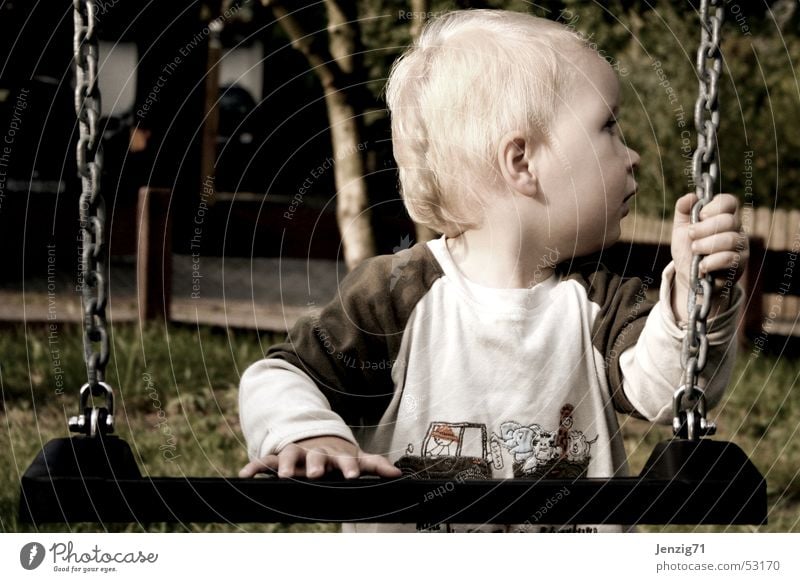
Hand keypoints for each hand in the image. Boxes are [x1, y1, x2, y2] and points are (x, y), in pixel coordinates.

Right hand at [238, 435, 401, 478]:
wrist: (313, 439)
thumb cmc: (337, 456)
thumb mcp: (356, 458)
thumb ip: (375, 465)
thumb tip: (398, 474)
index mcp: (335, 456)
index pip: (344, 461)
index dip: (349, 467)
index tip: (353, 476)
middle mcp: (315, 454)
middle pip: (315, 457)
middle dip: (315, 465)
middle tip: (316, 474)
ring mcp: (296, 454)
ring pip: (289, 456)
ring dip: (286, 465)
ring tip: (284, 476)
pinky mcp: (279, 458)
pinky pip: (265, 461)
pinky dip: (255, 466)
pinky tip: (245, 475)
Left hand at [671, 193, 748, 321]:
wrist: (688, 277)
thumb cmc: (687, 250)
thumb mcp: (680, 229)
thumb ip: (683, 210)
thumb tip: (690, 196)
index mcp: (722, 217)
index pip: (729, 202)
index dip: (716, 206)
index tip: (701, 215)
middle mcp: (735, 229)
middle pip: (729, 220)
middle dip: (705, 228)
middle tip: (691, 236)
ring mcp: (739, 247)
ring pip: (731, 239)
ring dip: (707, 245)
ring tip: (695, 250)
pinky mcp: (739, 265)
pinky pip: (730, 259)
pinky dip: (712, 262)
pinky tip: (701, 266)